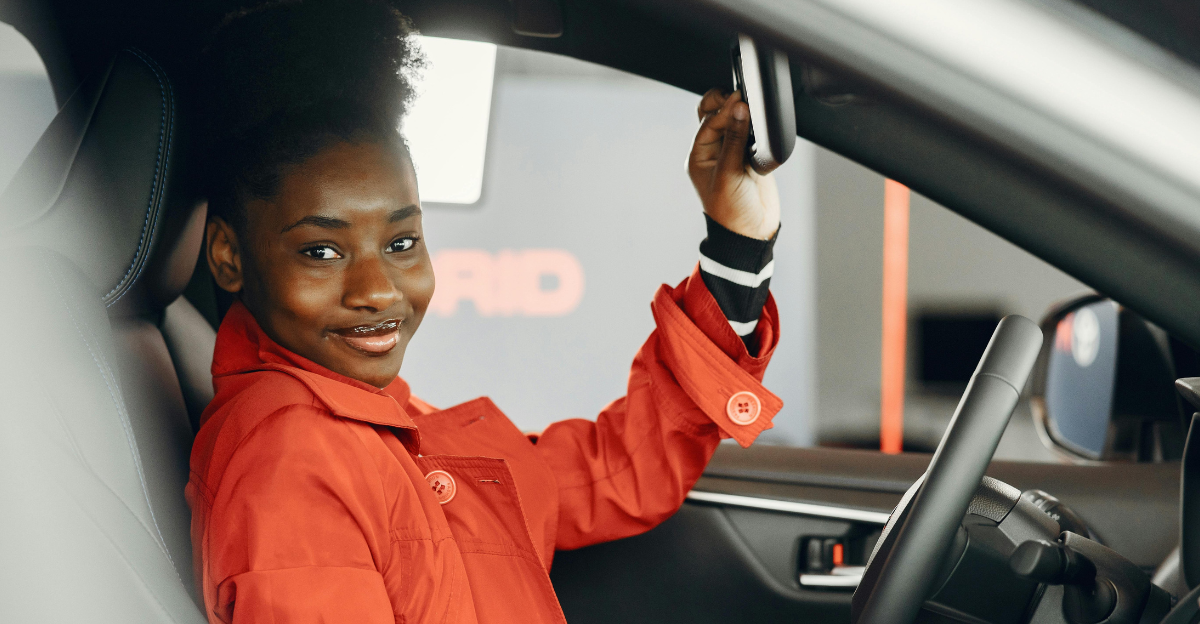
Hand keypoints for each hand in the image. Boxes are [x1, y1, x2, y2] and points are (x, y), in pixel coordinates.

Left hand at [687, 89, 780, 239]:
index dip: (723, 110)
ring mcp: (734, 152)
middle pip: (715, 115)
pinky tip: (762, 124)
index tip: (739, 100)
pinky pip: (753, 133)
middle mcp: (715, 151)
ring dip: (743, 113)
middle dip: (726, 104)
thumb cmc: (731, 212)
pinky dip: (757, 125)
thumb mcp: (729, 173)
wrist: (752, 231)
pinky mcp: (752, 156)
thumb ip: (735, 140)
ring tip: (753, 110)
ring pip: (735, 121)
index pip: (708, 122)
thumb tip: (739, 109)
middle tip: (742, 99)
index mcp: (700, 155)